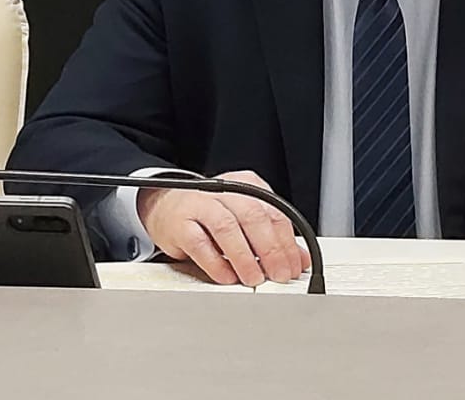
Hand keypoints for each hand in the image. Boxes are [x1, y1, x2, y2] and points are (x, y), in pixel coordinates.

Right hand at [136, 170, 310, 286]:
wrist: (165, 206)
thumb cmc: (209, 215)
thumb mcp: (244, 219)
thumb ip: (272, 237)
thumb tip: (299, 260)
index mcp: (247, 186)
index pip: (274, 212)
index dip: (287, 242)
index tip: (293, 266)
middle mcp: (224, 191)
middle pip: (253, 216)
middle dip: (270, 249)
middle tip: (278, 275)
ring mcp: (200, 205)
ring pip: (227, 227)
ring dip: (244, 257)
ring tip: (254, 278)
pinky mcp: (179, 223)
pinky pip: (199, 243)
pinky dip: (215, 262)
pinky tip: (226, 276)